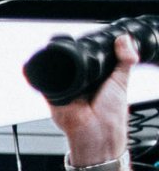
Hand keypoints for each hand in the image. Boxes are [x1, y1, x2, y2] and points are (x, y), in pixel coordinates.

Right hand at [47, 32, 136, 166]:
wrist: (95, 132)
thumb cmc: (111, 114)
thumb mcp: (122, 81)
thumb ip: (124, 60)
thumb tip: (125, 39)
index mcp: (97, 79)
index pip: (92, 60)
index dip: (94, 50)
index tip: (98, 40)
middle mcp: (81, 83)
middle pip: (74, 63)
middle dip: (77, 56)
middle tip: (85, 50)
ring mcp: (66, 89)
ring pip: (58, 70)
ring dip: (62, 65)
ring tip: (72, 62)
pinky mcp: (52, 95)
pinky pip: (46, 82)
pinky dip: (49, 76)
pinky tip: (57, 70)